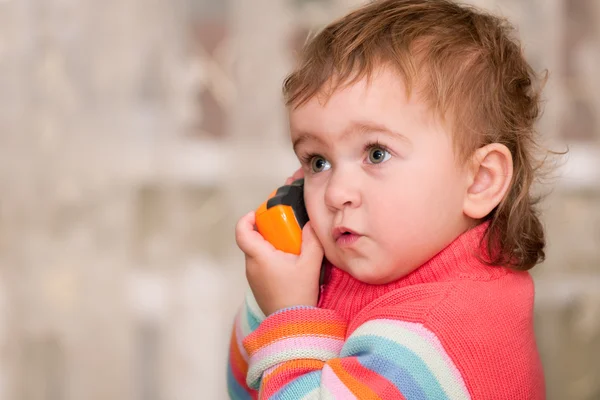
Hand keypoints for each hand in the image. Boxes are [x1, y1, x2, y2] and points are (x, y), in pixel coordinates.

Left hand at [235, 168, 321, 315]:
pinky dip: (271, 259)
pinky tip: (288, 264)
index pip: (242, 232)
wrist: (292, 324)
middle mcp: (251, 266)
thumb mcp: (310, 264)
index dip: (247, 219)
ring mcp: (252, 277)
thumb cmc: (298, 294)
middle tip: (285, 229)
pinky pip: (260, 265)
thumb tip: (310, 224)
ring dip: (270, 247)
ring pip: (256, 254)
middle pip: (252, 241)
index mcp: (259, 257)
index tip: (259, 214)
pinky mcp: (258, 286)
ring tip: (290, 248)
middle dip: (266, 231)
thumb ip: (312, 240)